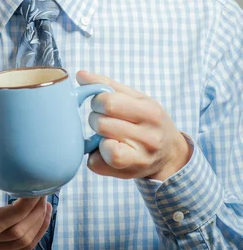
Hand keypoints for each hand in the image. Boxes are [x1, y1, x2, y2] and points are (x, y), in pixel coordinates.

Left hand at [76, 71, 192, 180]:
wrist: (170, 155)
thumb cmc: (148, 121)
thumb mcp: (137, 98)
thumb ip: (108, 85)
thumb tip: (80, 75)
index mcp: (150, 112)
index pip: (108, 102)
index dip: (98, 100)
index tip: (102, 103)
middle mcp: (148, 137)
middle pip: (101, 123)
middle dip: (96, 118)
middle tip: (105, 119)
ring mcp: (139, 158)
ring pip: (100, 143)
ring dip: (96, 136)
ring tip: (106, 134)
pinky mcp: (127, 174)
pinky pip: (96, 163)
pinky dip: (94, 155)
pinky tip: (104, 150)